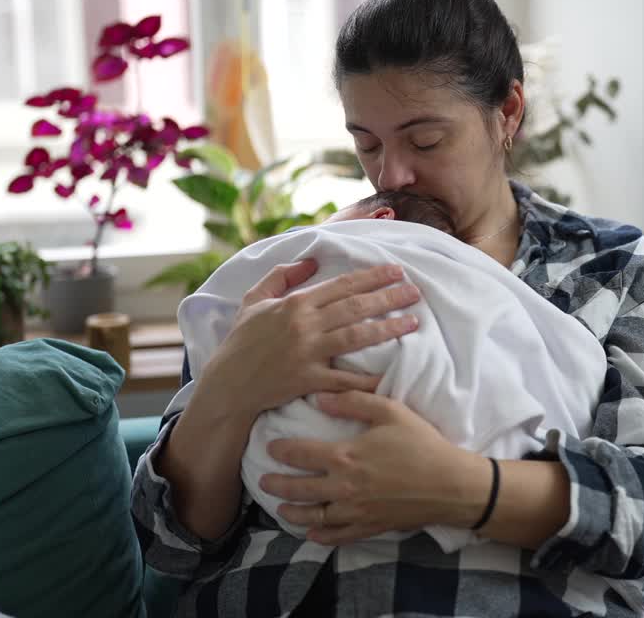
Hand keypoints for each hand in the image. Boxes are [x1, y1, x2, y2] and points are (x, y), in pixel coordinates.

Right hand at [194, 260, 422, 421]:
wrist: (228, 384)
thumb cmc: (242, 341)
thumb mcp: (254, 300)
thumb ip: (281, 276)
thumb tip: (311, 260)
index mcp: (295, 304)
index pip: (342, 285)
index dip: (372, 277)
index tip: (397, 271)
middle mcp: (304, 326)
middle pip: (355, 307)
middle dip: (388, 297)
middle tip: (415, 292)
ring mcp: (308, 354)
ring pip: (356, 337)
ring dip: (387, 328)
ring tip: (413, 322)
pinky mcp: (308, 381)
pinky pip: (345, 380)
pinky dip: (368, 379)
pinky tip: (392, 373)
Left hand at [259, 391, 491, 545]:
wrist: (450, 484)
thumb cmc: (421, 444)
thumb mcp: (391, 411)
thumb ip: (353, 401)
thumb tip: (320, 397)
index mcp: (345, 456)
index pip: (301, 455)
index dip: (281, 451)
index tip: (269, 447)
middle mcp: (344, 487)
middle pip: (299, 490)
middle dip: (277, 486)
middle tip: (264, 481)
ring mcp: (355, 511)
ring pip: (313, 516)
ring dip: (292, 513)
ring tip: (281, 509)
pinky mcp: (369, 526)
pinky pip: (337, 536)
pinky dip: (320, 536)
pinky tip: (311, 534)